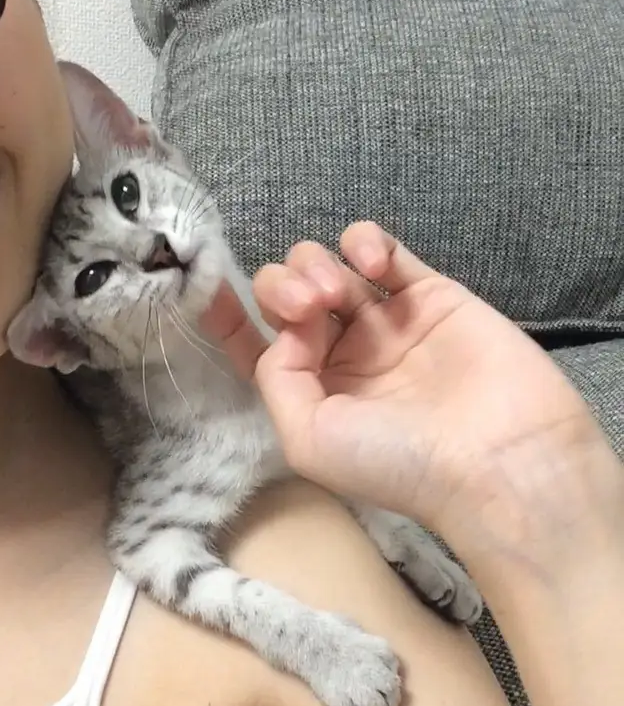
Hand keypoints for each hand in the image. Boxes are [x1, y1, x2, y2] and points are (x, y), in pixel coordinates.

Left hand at [203, 222, 612, 543]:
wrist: (498, 457)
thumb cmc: (397, 461)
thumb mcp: (308, 439)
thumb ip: (276, 377)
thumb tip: (288, 329)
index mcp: (311, 391)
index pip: (256, 344)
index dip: (228, 316)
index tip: (207, 287)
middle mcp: (342, 355)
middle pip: (287, 294)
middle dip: (282, 287)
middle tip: (310, 308)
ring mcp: (385, 321)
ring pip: (327, 265)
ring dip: (314, 264)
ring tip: (334, 293)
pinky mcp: (428, 293)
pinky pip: (382, 250)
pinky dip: (365, 244)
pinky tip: (372, 265)